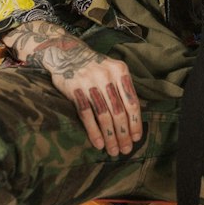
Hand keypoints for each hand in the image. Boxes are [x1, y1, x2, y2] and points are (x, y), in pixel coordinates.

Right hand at [4, 22, 142, 155]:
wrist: (66, 54)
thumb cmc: (95, 67)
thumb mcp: (113, 70)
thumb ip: (123, 89)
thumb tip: (136, 116)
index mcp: (120, 71)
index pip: (132, 101)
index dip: (135, 122)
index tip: (136, 138)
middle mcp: (106, 76)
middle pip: (118, 111)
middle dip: (123, 134)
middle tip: (126, 150)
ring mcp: (89, 82)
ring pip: (103, 115)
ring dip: (110, 136)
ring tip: (113, 150)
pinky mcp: (75, 89)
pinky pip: (87, 115)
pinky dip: (93, 131)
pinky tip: (98, 144)